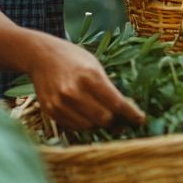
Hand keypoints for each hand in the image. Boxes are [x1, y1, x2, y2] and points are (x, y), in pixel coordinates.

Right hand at [29, 37, 144, 131]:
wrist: (41, 55)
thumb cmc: (73, 58)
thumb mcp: (94, 65)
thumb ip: (108, 88)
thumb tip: (124, 112)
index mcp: (90, 76)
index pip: (116, 103)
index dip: (131, 114)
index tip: (140, 120)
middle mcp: (74, 91)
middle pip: (104, 119)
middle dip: (115, 120)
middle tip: (120, 118)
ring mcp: (60, 102)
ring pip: (89, 126)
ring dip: (98, 123)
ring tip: (101, 113)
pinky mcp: (50, 110)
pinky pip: (74, 126)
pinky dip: (83, 122)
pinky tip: (85, 112)